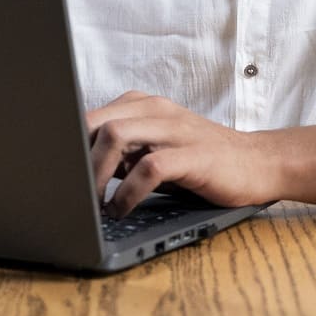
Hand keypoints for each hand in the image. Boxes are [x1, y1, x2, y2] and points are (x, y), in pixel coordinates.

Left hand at [85, 91, 278, 216]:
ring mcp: (176, 130)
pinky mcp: (193, 155)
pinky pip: (149, 167)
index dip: (68, 142)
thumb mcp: (158, 149)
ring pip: (117, 136)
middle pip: (96, 121)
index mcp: (145, 106)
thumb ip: (125, 153)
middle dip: (76, 158)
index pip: (91, 115)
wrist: (258, 163)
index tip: (57, 171)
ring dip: (96, 173)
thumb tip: (82, 170)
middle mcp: (157, 111)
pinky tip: (122, 209)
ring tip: (92, 202)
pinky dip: (128, 192)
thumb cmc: (203, 160)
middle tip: (71, 191)